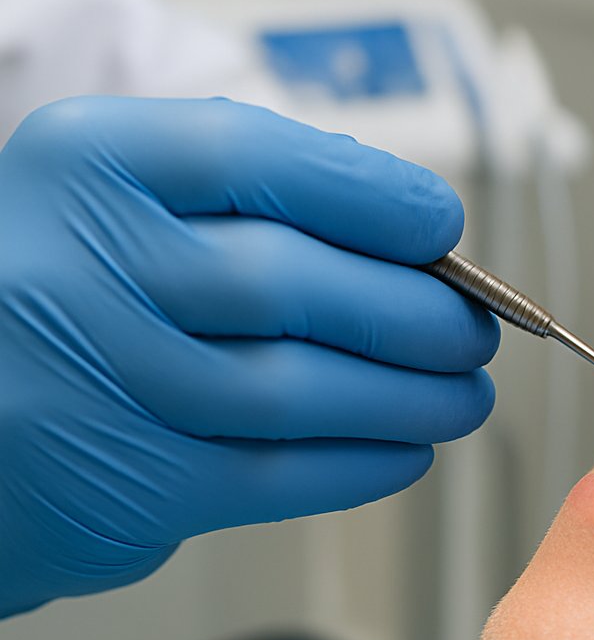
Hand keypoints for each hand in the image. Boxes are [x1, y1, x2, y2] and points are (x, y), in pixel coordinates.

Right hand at [0, 97, 498, 616]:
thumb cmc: (73, 287)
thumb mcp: (126, 195)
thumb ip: (255, 191)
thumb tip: (417, 234)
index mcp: (88, 163)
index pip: (258, 156)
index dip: (375, 195)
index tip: (443, 226)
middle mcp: (77, 264)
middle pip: (293, 283)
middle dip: (418, 312)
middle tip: (474, 330)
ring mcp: (98, 379)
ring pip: (300, 390)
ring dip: (412, 398)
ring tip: (462, 394)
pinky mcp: (123, 482)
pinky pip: (278, 474)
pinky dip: (364, 463)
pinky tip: (404, 448)